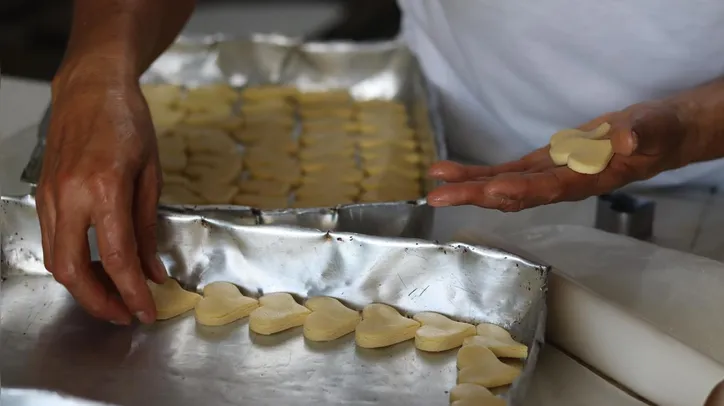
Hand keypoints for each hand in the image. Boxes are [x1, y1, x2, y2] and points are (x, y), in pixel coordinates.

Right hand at [36, 69, 165, 324]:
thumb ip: (149, 228)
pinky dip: (72, 262)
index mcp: (105, 188)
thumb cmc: (127, 122)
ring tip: (112, 296)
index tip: (147, 312)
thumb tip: (153, 271)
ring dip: (83, 287)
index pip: (116, 258)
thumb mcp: (151, 174)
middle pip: (72, 269)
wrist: (90, 88)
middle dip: (98, 302)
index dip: (132, 293)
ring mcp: (50, 196)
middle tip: (124, 314)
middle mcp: (70, 196)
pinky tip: (94, 267)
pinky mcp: (42, 194)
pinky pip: (51, 240)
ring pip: (55, 260)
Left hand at [426, 101, 691, 210]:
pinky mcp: (538, 166)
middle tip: (437, 197)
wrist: (651, 138)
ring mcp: (545, 177)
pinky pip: (503, 172)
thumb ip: (643, 134)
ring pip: (501, 186)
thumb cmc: (656, 133)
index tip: (489, 191)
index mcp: (585, 180)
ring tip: (434, 183)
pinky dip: (476, 173)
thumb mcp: (654, 128)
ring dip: (467, 187)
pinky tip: (449, 172)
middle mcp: (558, 185)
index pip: (547, 189)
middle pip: (512, 194)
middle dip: (475, 195)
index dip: (518, 191)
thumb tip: (628, 138)